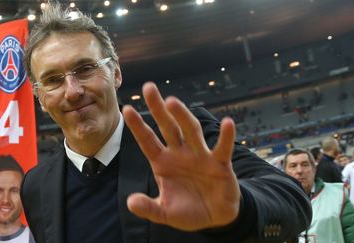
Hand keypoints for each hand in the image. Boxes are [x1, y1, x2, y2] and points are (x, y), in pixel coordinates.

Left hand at [122, 82, 240, 230]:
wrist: (215, 217)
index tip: (126, 110)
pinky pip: (222, 148)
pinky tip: (227, 123)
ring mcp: (200, 156)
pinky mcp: (220, 163)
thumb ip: (149, 208)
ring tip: (173, 102)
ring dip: (183, 117)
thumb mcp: (165, 213)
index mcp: (164, 162)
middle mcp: (181, 154)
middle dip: (158, 109)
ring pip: (191, 132)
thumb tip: (131, 202)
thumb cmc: (189, 211)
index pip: (148, 141)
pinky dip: (226, 137)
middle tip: (149, 88)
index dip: (138, 127)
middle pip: (168, 128)